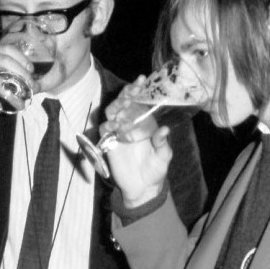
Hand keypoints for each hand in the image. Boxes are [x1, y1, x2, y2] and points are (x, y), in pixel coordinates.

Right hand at [0, 43, 36, 121]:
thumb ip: (6, 74)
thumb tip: (32, 82)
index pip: (8, 50)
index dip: (23, 61)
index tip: (32, 74)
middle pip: (6, 62)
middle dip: (23, 77)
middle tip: (31, 90)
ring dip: (13, 96)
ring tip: (21, 105)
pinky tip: (0, 109)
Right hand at [103, 78, 172, 206]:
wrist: (142, 188)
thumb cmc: (156, 170)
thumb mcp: (163, 157)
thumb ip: (162, 143)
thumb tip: (164, 129)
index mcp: (144, 123)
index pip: (140, 102)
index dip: (138, 90)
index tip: (141, 80)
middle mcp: (130, 125)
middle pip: (123, 103)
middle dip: (126, 94)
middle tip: (131, 91)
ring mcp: (118, 133)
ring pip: (112, 113)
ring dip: (115, 107)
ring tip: (122, 105)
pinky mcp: (109, 144)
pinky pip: (104, 130)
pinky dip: (107, 126)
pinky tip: (114, 126)